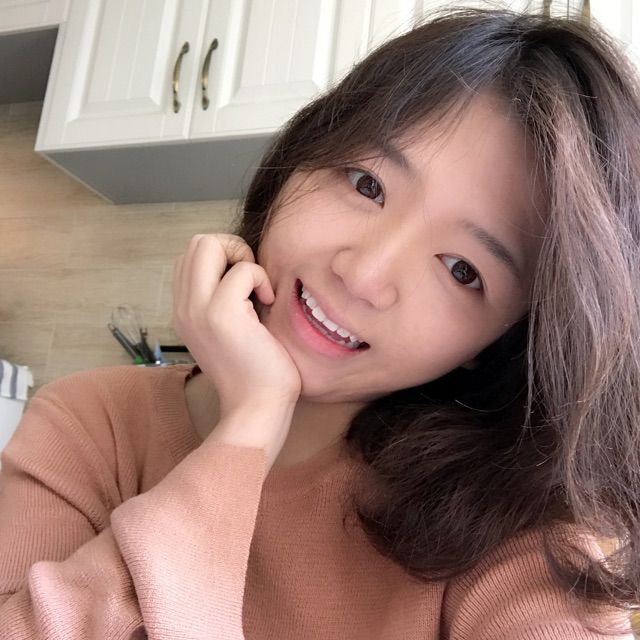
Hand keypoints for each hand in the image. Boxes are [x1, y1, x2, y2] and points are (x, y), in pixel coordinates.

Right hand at [173, 234, 300, 462]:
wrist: (257, 408)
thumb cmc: (256, 371)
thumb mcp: (230, 330)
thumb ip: (224, 299)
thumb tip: (241, 266)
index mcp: (184, 311)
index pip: (190, 257)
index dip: (223, 258)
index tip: (245, 286)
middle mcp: (183, 308)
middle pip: (196, 242)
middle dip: (231, 248)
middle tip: (251, 280)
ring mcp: (197, 310)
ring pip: (208, 243)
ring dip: (243, 259)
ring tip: (257, 291)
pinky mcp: (221, 314)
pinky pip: (243, 270)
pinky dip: (261, 279)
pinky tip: (268, 305)